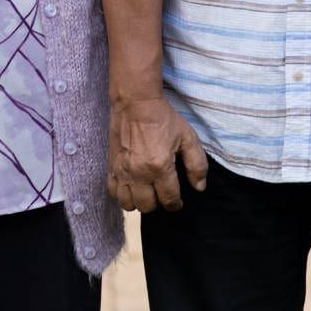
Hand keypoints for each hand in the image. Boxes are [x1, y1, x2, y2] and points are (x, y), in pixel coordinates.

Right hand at [107, 95, 207, 212]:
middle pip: (148, 206)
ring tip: (146, 192)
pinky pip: (113, 193)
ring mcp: (123, 172)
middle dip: (158, 203)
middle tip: (163, 193)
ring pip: (128, 204)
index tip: (178, 201)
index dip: (176, 204)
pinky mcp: (111, 167)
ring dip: (139, 202)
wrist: (136, 104)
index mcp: (160, 167)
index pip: (169, 199)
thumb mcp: (188, 138)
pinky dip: (122, 195)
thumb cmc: (164, 119)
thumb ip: (197, 165)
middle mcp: (139, 174)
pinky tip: (131, 187)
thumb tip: (199, 187)